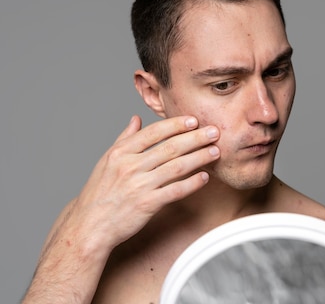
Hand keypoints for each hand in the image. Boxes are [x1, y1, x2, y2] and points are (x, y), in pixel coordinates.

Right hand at [63, 115, 219, 250]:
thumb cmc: (100, 192)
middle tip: (215, 131)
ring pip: (177, 167)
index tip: (194, 120)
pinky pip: (176, 190)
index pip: (154, 132)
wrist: (89, 226)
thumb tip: (136, 119)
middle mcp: (130, 166)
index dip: (176, 124)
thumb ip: (124, 139)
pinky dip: (192, 183)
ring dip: (199, 158)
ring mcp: (139, 185)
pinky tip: (204, 177)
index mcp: (120, 153)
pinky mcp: (147, 204)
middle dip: (196, 138)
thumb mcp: (106, 161)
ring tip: (215, 152)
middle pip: (170, 147)